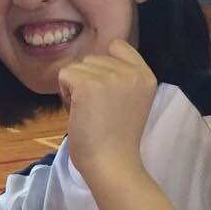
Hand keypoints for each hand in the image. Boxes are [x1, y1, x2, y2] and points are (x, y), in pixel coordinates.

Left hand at [57, 39, 156, 184]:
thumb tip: (90, 63)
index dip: (103, 65)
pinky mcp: (88, 85)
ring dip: (74, 88)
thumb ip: (119, 79)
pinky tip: (77, 112)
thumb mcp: (130, 100)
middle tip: (96, 109)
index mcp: (146, 75)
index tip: (103, 90)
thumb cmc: (116, 140)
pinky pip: (64, 75)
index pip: (118, 46)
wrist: (112, 164)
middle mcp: (131, 72)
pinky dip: (64, 94)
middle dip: (86, 80)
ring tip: (88, 112)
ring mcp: (110, 76)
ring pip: (76, 67)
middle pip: (92, 58)